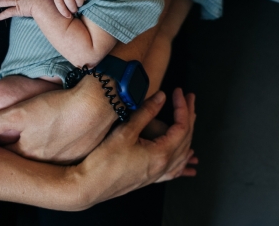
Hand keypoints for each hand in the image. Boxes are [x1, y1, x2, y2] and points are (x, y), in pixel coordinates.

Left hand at [0, 75, 117, 162]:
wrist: (98, 104)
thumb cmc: (57, 108)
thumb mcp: (22, 112)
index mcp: (28, 154)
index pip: (1, 152)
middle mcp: (45, 163)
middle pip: (21, 155)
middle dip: (8, 146)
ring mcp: (64, 160)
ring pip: (41, 154)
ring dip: (32, 145)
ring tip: (27, 133)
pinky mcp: (79, 152)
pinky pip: (59, 150)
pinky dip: (52, 143)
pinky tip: (52, 131)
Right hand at [73, 88, 197, 208]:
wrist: (89, 186)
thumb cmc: (104, 162)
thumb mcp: (125, 132)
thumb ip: (145, 113)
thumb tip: (161, 98)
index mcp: (160, 154)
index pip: (181, 127)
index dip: (182, 107)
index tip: (178, 92)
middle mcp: (163, 166)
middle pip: (186, 138)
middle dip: (189, 116)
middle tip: (189, 99)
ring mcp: (157, 174)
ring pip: (183, 154)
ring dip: (188, 134)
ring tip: (189, 120)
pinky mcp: (149, 178)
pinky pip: (174, 169)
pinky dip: (182, 158)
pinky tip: (184, 157)